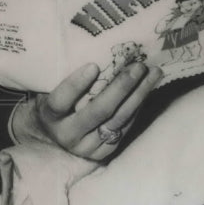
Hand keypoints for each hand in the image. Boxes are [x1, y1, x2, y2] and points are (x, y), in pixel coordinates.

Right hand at [10, 61, 162, 159]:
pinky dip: (137, 107)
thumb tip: (96, 51)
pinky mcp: (103, 153)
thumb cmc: (56, 105)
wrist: (52, 139)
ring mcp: (87, 147)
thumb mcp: (50, 92)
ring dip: (139, 95)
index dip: (76, 84)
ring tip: (153, 74)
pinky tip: (147, 90)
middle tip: (138, 66)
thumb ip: (67, 78)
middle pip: (98, 111)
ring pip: (118, 120)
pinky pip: (124, 128)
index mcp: (50, 116)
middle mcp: (68, 135)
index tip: (93, 66)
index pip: (61, 101)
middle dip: (121, 87)